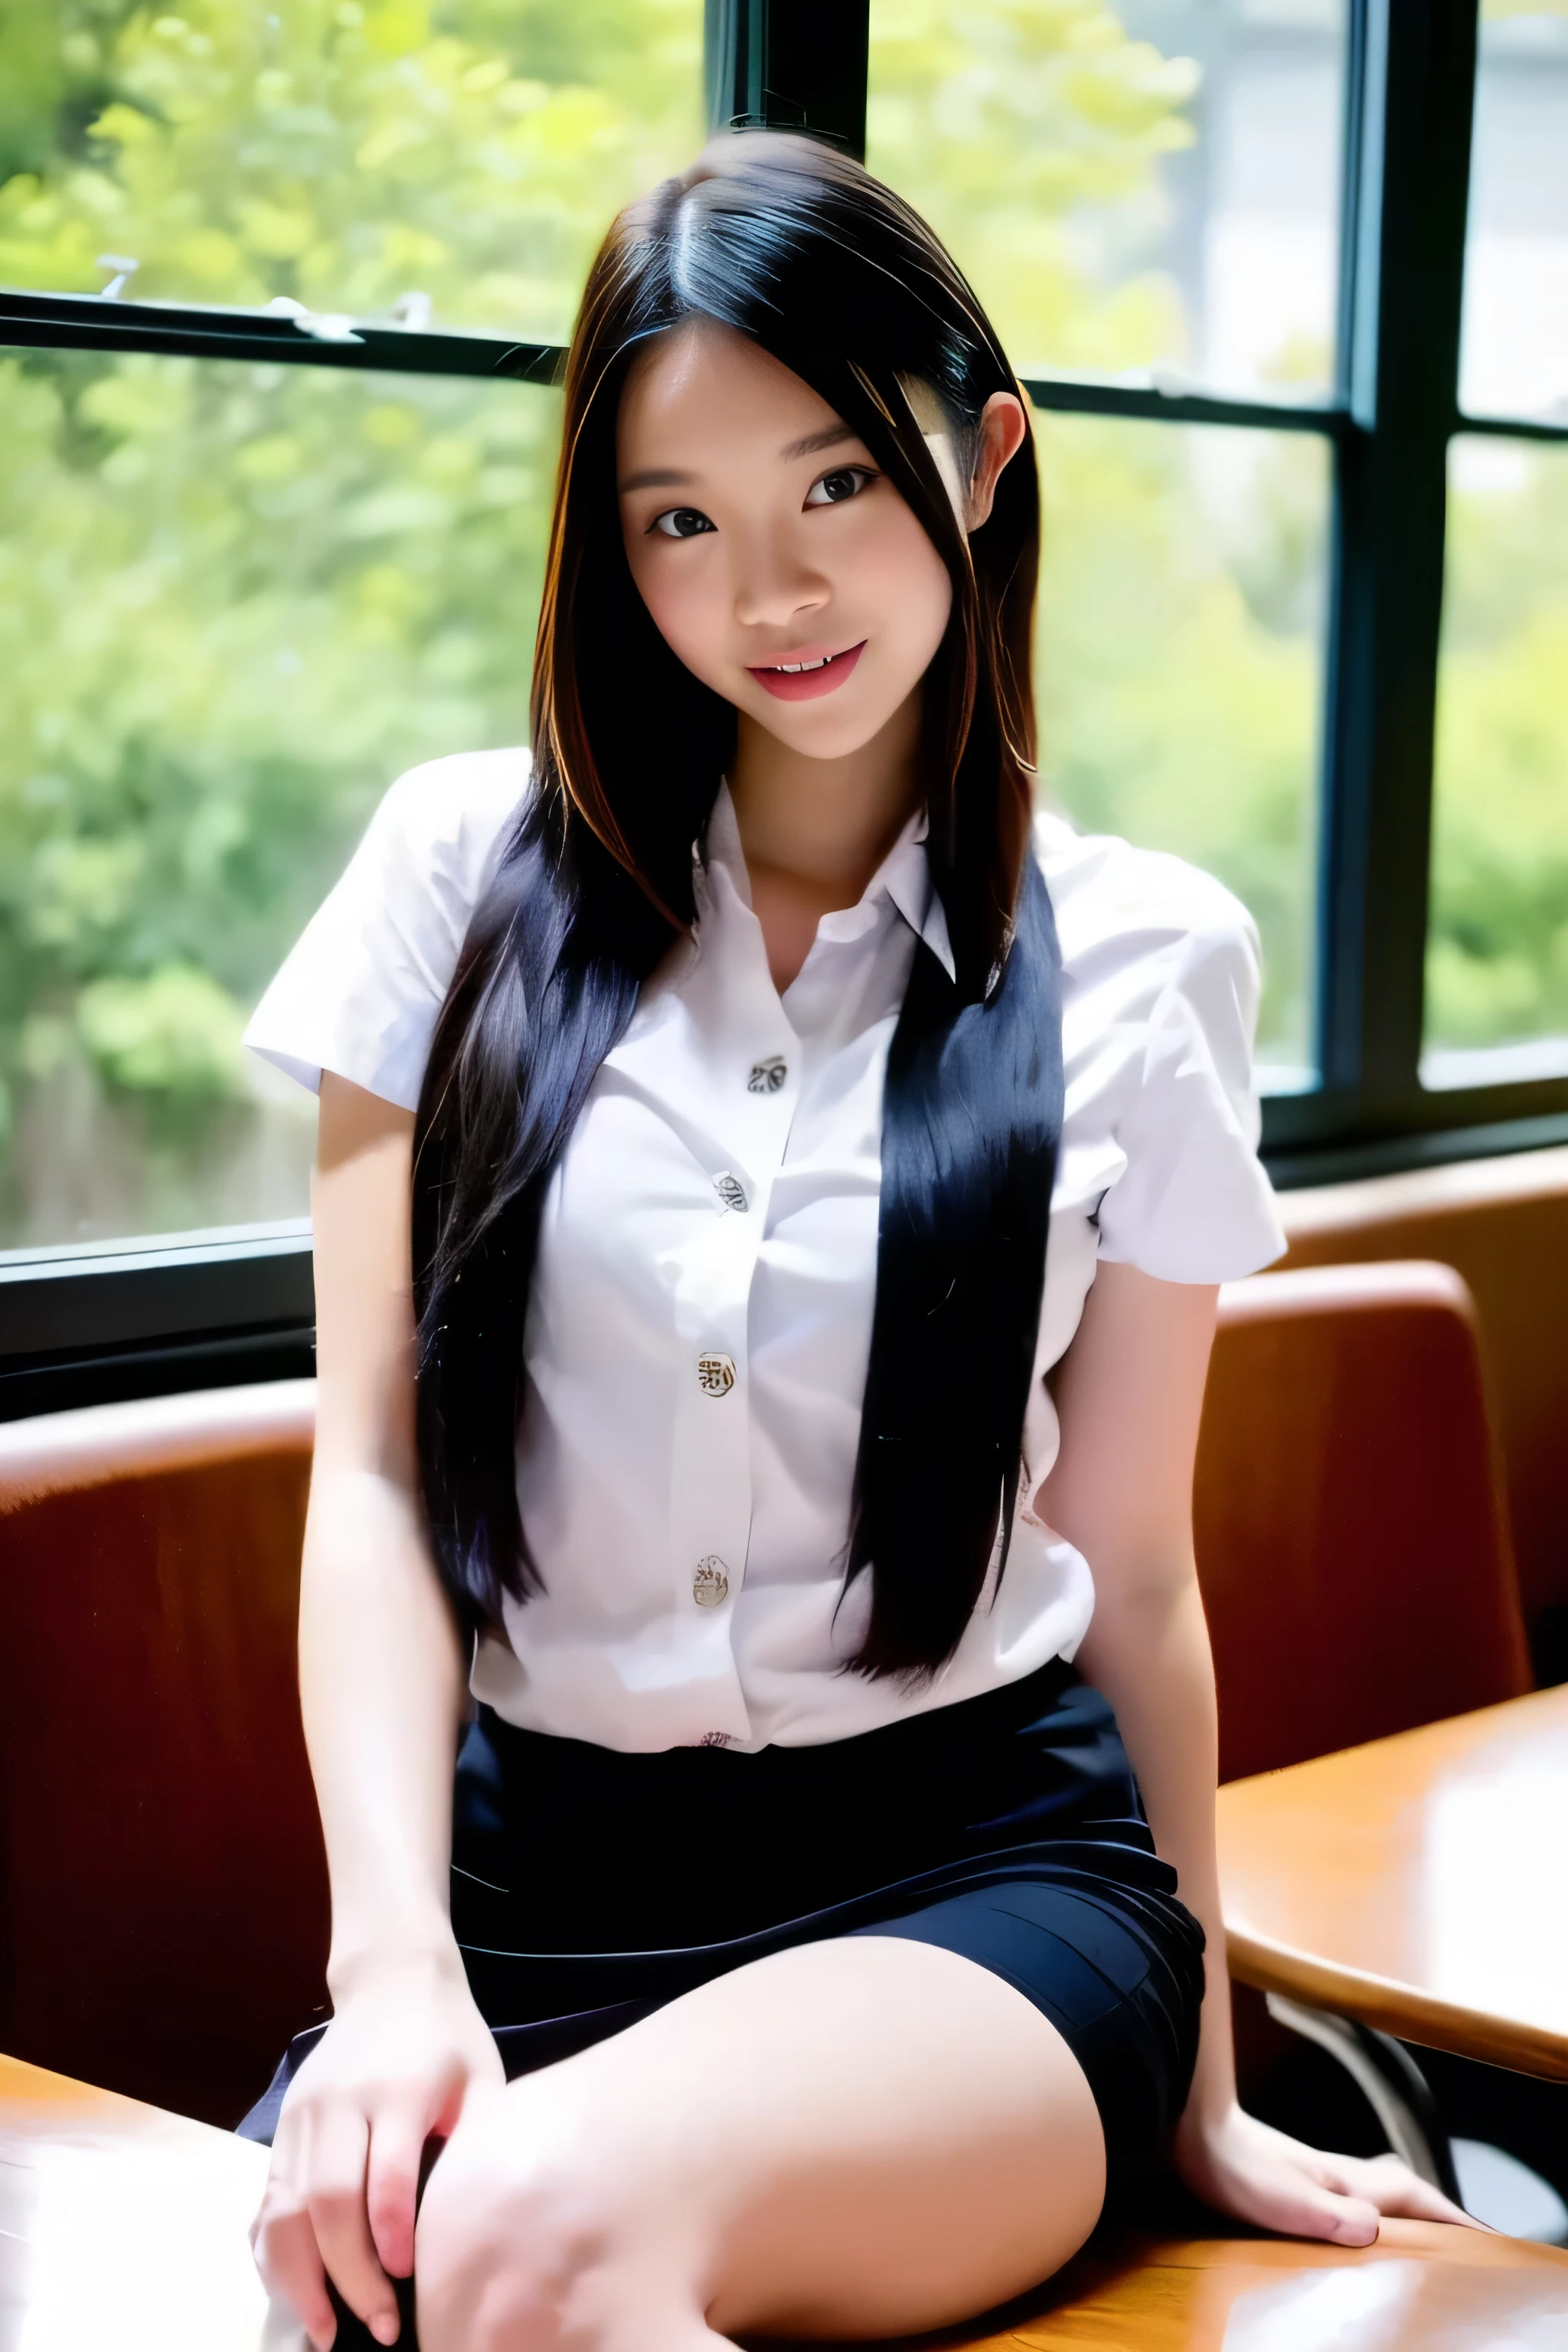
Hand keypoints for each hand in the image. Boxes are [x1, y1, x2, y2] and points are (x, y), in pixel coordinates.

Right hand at [250, 1951, 504, 2349]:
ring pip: (284, 2209)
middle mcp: (339, 2104)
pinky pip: (265, 2202)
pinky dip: (275, 2256)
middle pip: (327, 2202)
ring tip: (326, 2332)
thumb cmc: (449, 2038)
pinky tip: (297, 2292)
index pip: (384, 2174)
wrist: (391, 1980)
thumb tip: (474, 2230)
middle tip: (380, 2327)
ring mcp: (302, 2116)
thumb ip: (473, 2144)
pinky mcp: (281, 2128)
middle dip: (349, 2276)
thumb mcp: (480, 2078)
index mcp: (397, 2090)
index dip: (391, 2234)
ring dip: (301, 2279)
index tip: (410, 2281)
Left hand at [1175, 2099, 1479, 2244]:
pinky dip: (1370, 2211)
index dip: (1451, 2219)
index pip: (1414, 2198)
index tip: (1484, 2239)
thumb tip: (1376, 2231)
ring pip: (1376, 2191)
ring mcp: (1315, 2174)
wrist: (1192, 2126)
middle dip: (1436, 2212)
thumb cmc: (1233, 2163)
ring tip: (1424, 2239)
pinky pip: (1349, 2197)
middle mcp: (1338, 2174)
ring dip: (1405, 2211)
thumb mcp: (1287, 2201)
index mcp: (1346, 2180)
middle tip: (1463, 2239)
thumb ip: (1333, 2215)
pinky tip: (1357, 2226)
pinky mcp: (1292, 2180)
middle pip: (1403, 2190)